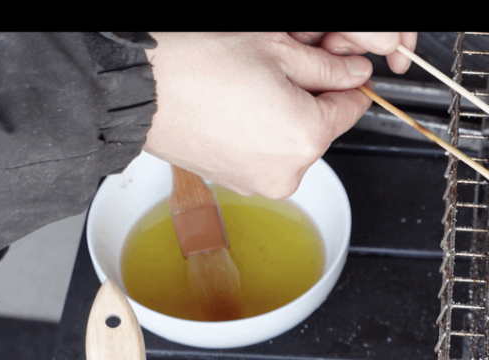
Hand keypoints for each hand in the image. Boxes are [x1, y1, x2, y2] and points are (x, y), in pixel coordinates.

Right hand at [142, 32, 414, 198]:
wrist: (136, 88)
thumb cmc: (194, 64)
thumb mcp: (275, 47)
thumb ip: (326, 65)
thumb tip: (352, 73)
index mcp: (307, 137)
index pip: (352, 108)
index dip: (347, 81)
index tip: (338, 65)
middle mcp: (288, 170)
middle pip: (321, 127)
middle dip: (310, 97)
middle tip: (279, 67)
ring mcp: (259, 182)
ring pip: (292, 142)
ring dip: (283, 115)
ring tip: (250, 85)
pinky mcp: (235, 182)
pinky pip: (263, 153)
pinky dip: (258, 131)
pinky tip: (235, 105)